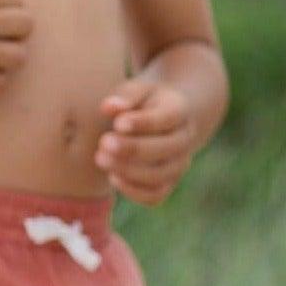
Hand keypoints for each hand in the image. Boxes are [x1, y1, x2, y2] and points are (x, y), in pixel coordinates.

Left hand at [96, 78, 201, 203]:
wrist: (164, 120)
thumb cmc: (144, 102)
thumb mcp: (138, 90)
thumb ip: (126, 96)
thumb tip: (109, 107)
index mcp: (180, 111)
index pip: (166, 119)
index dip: (142, 123)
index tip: (118, 123)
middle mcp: (185, 140)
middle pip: (164, 149)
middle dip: (132, 148)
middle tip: (104, 142)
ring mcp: (179, 164)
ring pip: (160, 174)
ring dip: (129, 170)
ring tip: (101, 158)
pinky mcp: (169, 183)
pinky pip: (155, 195)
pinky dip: (134, 191)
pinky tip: (113, 177)